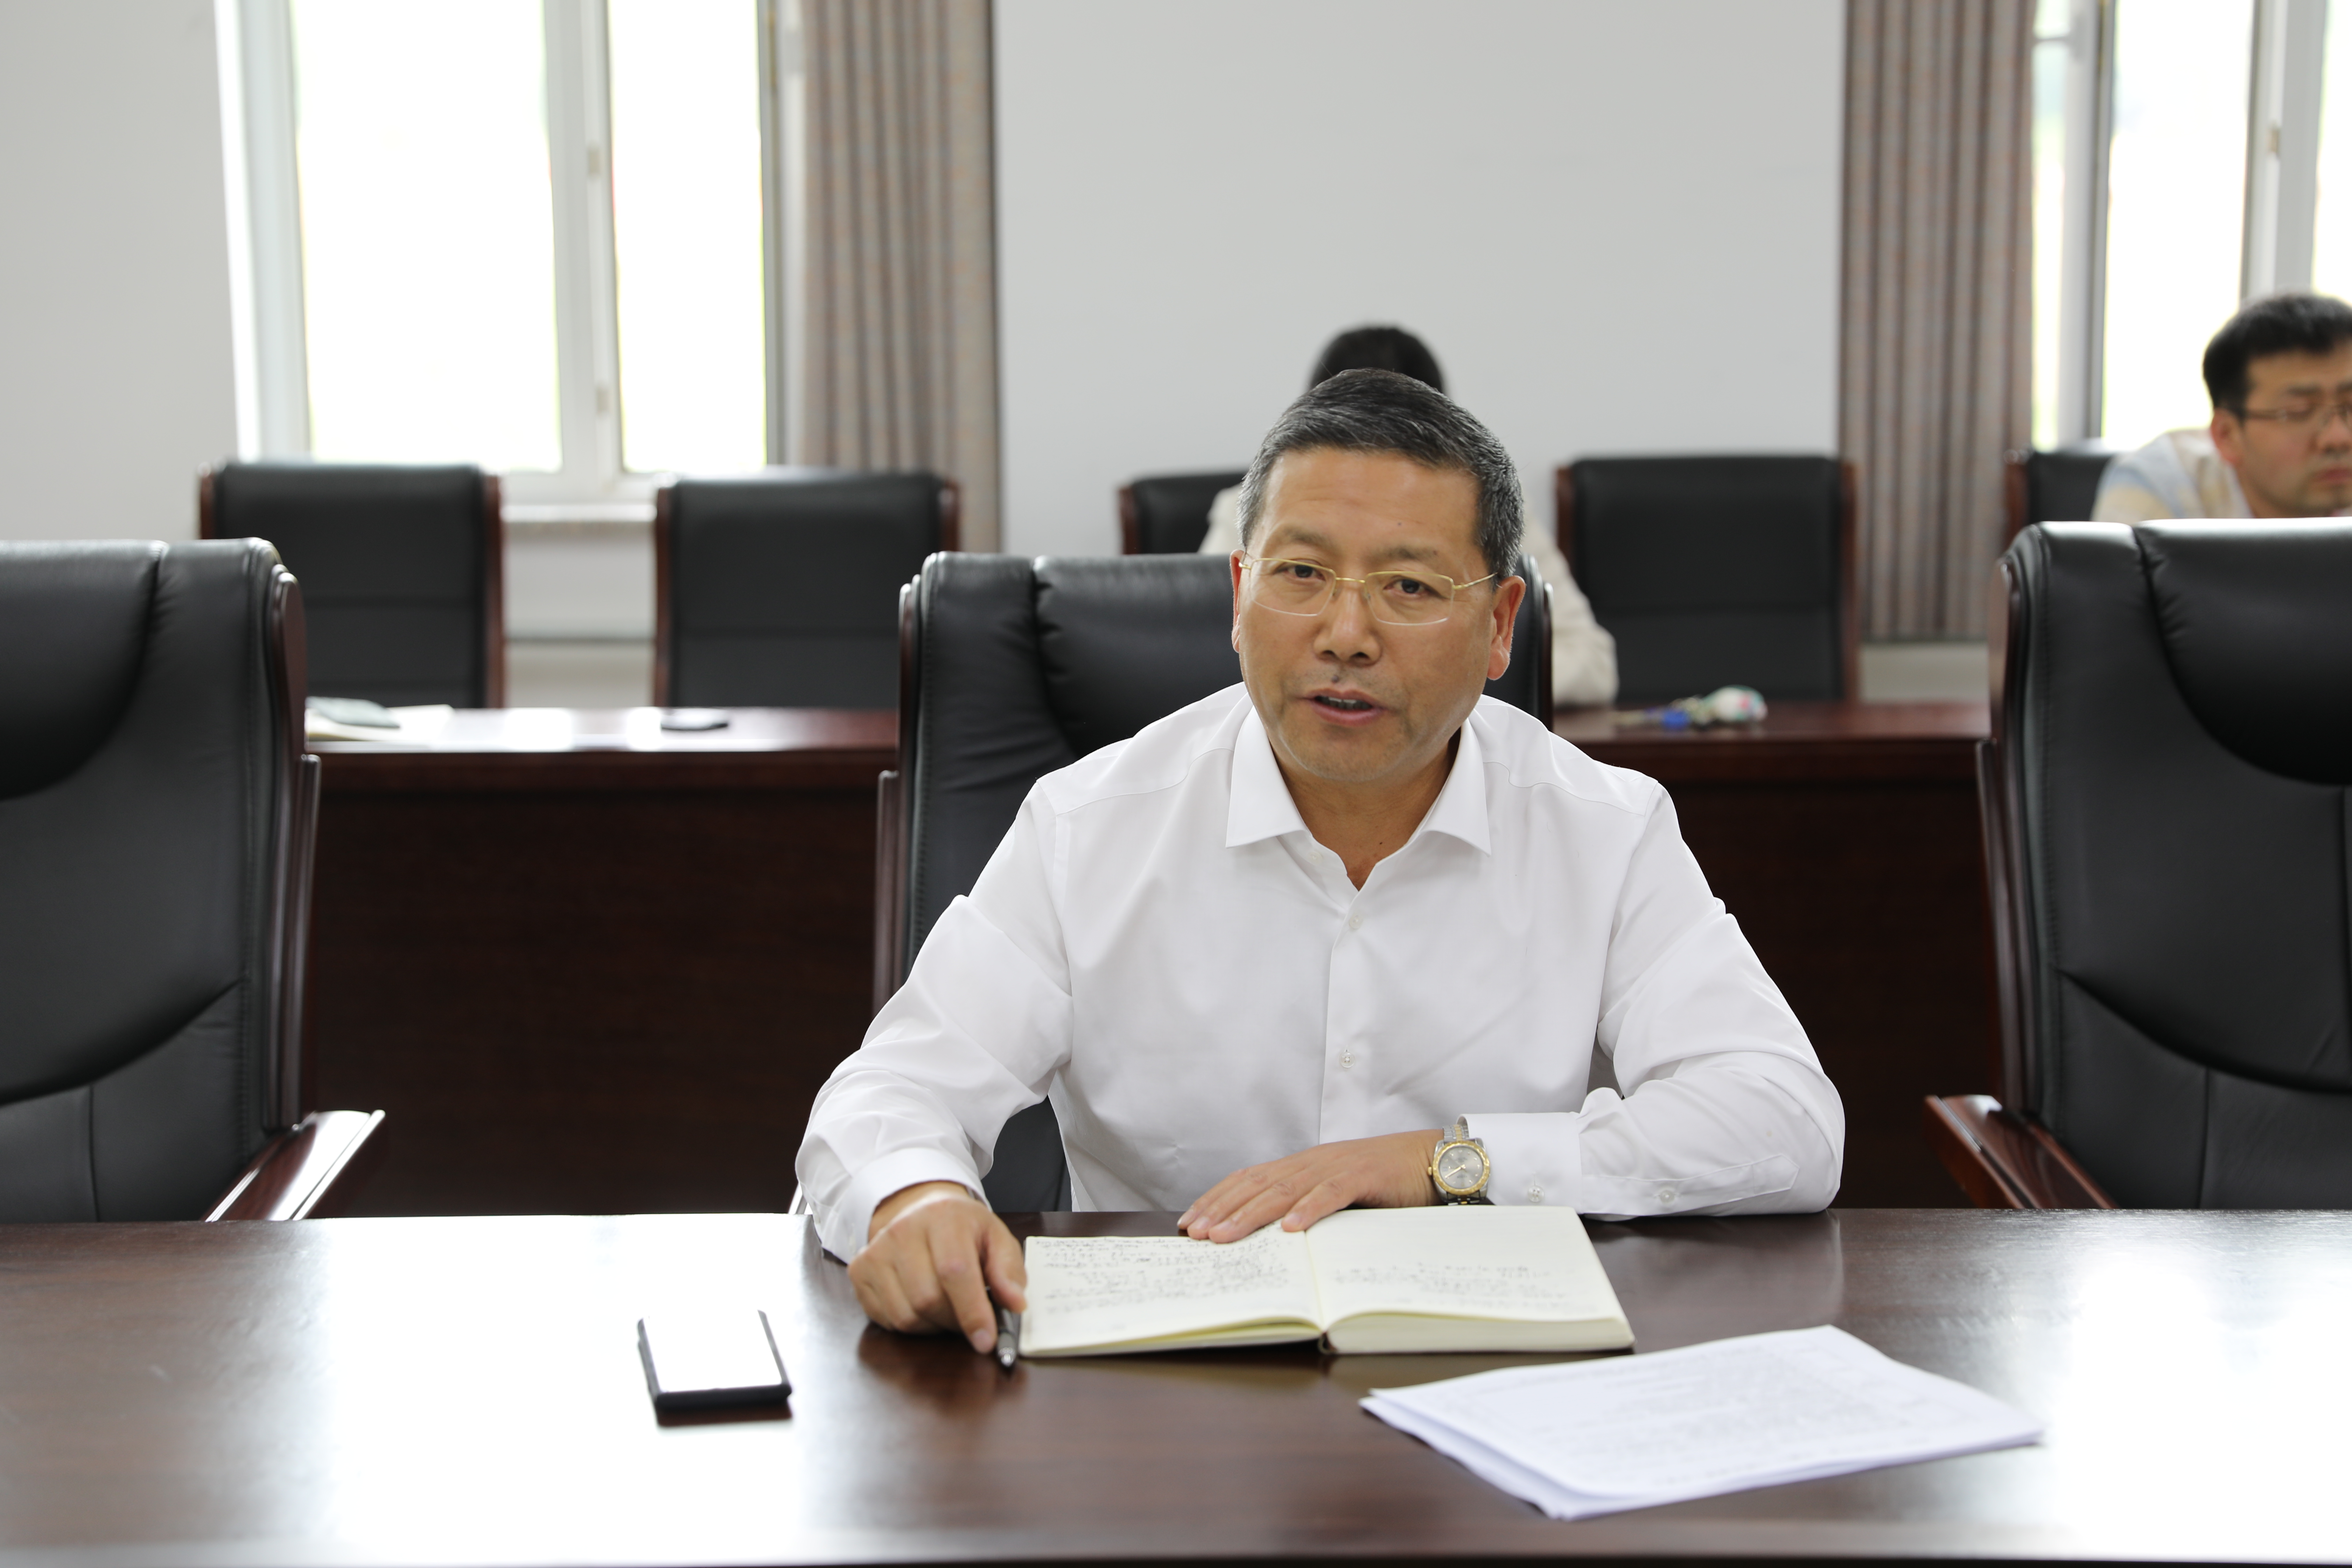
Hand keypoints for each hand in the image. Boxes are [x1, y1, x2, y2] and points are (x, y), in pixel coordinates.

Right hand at [850, 1181, 1027, 1352]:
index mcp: (943, 1217)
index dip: (971, 1311)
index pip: (954, 1271)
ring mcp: (876, 1251)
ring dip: (933, 1326)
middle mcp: (902, 1231)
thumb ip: (1008, 1270)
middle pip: (928, 1299)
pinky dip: (910, 1325)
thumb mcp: (996, 1238)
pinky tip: (922, 1306)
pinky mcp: (859, 1271)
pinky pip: (886, 1319)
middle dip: (955, 1321)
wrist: (921, 1209)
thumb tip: (1015, 1304)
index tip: (986, 1341)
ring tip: (947, 1309)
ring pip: (905, 1316)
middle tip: (969, 1317)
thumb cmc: (962, 1228)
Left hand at [1176, 1129, 1441, 1241]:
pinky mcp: (1364, 1175)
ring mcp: (1337, 1166)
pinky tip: (1290, 1228)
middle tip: (1194, 1233)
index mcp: (1304, 1165)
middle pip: (1257, 1184)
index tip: (1190, 1221)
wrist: (1432, 1157)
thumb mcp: (1338, 1192)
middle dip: (1222, 1209)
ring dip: (1251, 1214)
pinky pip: (1331, 1193)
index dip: (1217, 1198)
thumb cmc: (1386, 1179)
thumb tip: (1274, 1236)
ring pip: (1285, 1190)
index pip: (1249, 1179)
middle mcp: (1313, 1162)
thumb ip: (1308, 1206)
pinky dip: (1309, 1209)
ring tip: (1224, 1235)